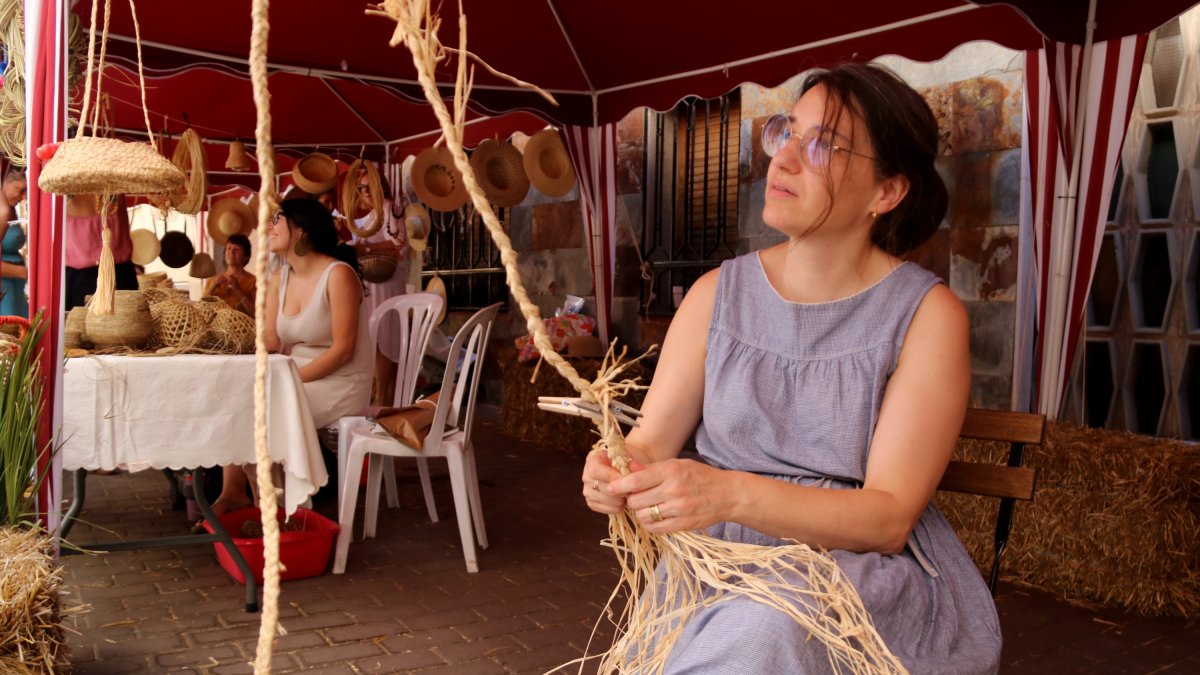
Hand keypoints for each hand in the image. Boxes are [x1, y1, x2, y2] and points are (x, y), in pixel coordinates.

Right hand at [582, 449, 641, 515]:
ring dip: (622, 499)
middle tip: (633, 489)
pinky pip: (609, 510)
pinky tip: (622, 499)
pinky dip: (619, 506)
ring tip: (627, 493)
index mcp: (591, 461)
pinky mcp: (591, 504)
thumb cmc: (618, 462)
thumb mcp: (623, 457)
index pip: (596, 471)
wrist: (611, 469)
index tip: (628, 479)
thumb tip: (638, 468)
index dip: (613, 476)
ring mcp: (587, 492)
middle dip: (622, 490)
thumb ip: (630, 462)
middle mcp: (586, 477)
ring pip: (609, 500)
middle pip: (604, 489)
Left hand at [607, 458, 730, 533]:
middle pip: (636, 501)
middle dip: (630, 500)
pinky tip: (654, 516)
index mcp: (670, 472)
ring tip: (646, 506)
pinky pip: (655, 528)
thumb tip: (628, 468)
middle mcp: (673, 490)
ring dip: (640, 513)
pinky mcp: (683, 524)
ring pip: (643, 516)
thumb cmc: (700, 476)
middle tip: (635, 497)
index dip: (619, 485)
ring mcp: (679, 509)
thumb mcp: (677, 464)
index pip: (636, 481)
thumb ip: (652, 469)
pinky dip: (649, 524)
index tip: (610, 487)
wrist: (727, 494)